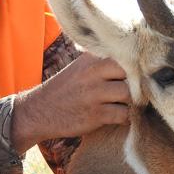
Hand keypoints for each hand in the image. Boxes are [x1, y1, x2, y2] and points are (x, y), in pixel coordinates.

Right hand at [11, 53, 129, 153]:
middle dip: (133, 83)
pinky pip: (123, 115)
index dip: (132, 65)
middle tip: (131, 90)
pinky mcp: (95, 115)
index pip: (122, 55)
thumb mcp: (78, 67)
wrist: (39, 111)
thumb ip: (99, 61)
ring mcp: (94, 94)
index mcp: (90, 59)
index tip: (134, 73)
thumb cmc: (63, 90)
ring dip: (129, 102)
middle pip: (129, 73)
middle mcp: (92, 73)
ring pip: (128, 94)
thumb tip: (129, 58)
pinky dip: (124, 118)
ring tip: (122, 104)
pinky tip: (116, 116)